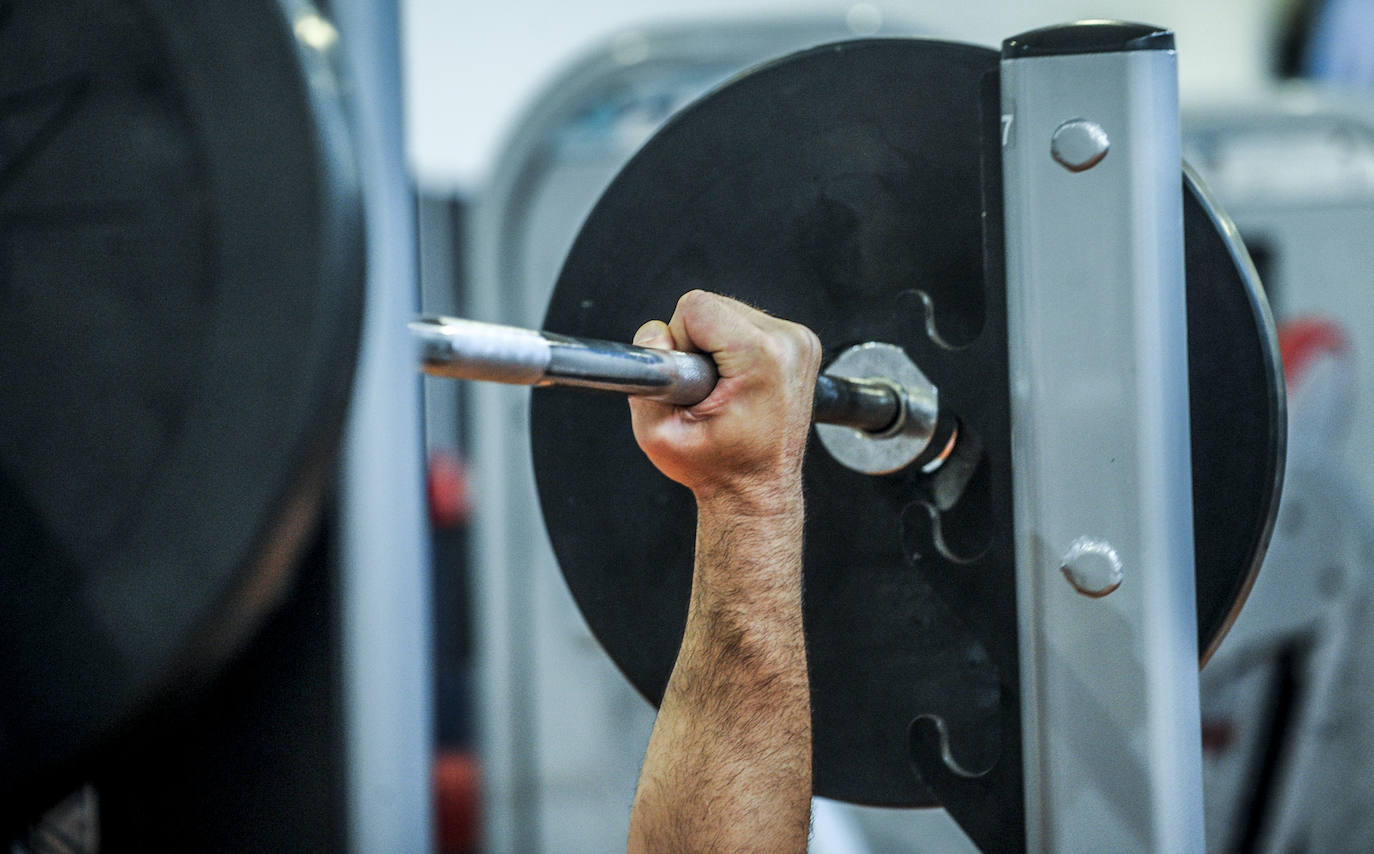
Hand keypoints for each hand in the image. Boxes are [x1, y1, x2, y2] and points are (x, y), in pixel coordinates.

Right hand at [628, 290, 820, 512]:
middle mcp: (790, 343)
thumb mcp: (658, 435)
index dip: (678, 342)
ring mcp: (801, 343)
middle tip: (706, 390)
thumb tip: (653, 334)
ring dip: (715, 345)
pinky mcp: (802, 344)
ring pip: (730, 311)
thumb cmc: (719, 469)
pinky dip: (735, 347)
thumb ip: (646, 379)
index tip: (691, 381)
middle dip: (696, 342)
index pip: (696, 306)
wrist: (757, 491)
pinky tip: (739, 383)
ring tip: (723, 389)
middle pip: (713, 304)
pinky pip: (749, 323)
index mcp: (763, 356)